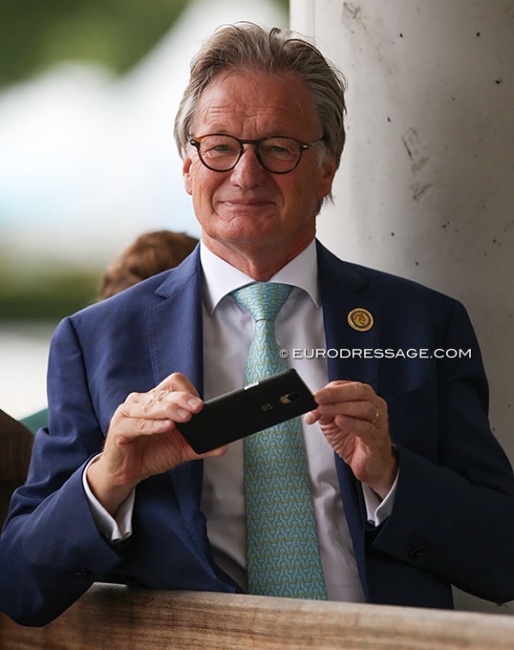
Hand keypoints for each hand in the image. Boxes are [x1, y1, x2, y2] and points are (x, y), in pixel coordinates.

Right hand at [87, 372, 226, 515]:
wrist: (127, 473)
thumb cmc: (151, 453)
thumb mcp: (181, 448)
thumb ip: (200, 445)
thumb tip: (222, 446)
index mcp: (157, 400)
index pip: (173, 383)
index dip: (187, 392)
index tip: (200, 406)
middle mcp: (141, 402)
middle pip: (164, 393)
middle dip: (183, 400)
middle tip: (197, 408)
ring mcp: (127, 413)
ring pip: (150, 405)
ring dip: (169, 410)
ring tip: (185, 417)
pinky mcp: (119, 429)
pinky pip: (136, 424)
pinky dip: (152, 425)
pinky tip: (166, 427)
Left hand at [305, 380, 396, 498]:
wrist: (369, 464)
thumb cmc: (353, 440)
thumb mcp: (332, 423)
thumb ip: (323, 412)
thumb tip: (311, 408)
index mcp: (364, 398)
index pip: (349, 386)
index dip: (330, 390)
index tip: (315, 396)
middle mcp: (375, 406)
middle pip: (359, 392)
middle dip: (336, 393)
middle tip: (318, 398)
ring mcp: (378, 422)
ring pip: (364, 408)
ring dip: (341, 407)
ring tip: (325, 410)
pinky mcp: (377, 439)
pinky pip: (366, 428)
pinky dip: (351, 423)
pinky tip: (340, 421)